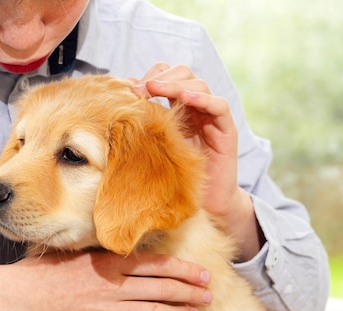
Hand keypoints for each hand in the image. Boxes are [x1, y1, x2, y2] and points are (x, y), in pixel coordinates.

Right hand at [0, 250, 210, 310]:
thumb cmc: (40, 273)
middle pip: (162, 288)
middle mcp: (112, 285)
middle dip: (190, 291)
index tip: (202, 273)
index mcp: (106, 261)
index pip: (156, 265)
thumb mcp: (73, 253)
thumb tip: (125, 256)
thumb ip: (102, 255)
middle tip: (208, 293)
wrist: (13, 297)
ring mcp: (105, 309)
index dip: (183, 270)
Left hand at [133, 63, 264, 259]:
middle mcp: (194, 108)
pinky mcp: (225, 130)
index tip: (130, 88)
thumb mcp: (151, 148)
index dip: (151, 76)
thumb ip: (139, 127)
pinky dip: (203, 99)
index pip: (167, 76)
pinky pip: (219, 105)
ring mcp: (210, 117)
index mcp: (175, 108)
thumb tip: (117, 106)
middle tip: (142, 88)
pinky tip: (186, 98)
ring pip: (199, 85)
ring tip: (156, 88)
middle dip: (161, 77)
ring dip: (176, 84)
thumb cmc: (172, 177)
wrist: (202, 203)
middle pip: (183, 74)